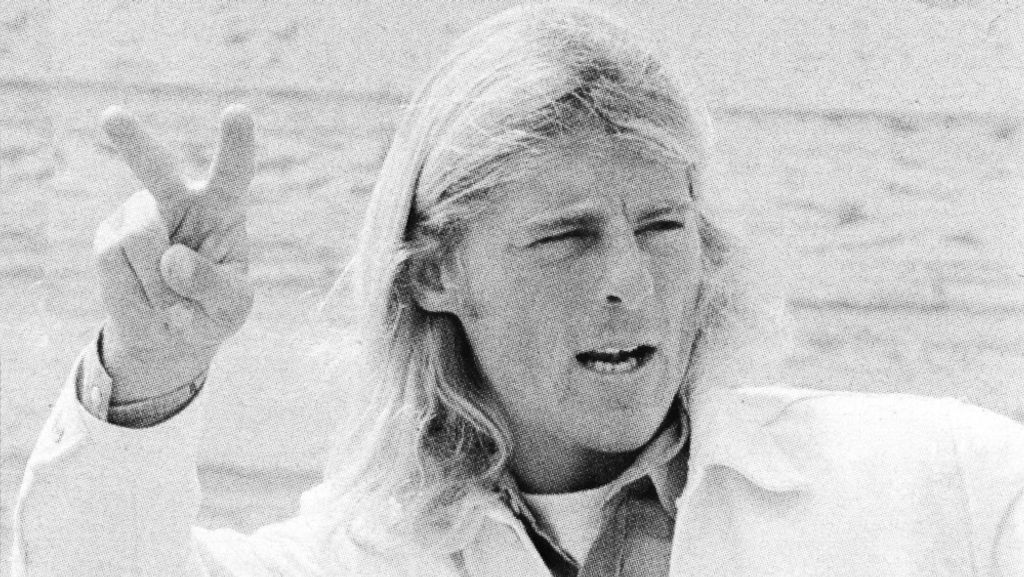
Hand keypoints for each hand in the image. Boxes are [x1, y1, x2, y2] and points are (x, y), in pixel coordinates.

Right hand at [94, 105, 255, 402]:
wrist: (169, 333)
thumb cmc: (212, 310)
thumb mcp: (230, 307)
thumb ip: (212, 286)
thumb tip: (172, 260)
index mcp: (223, 207)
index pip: (234, 171)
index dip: (236, 144)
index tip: (238, 112)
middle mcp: (179, 199)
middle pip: (157, 169)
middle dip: (134, 143)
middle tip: (112, 117)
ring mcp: (139, 214)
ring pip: (141, 241)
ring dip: (159, 287)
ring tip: (172, 304)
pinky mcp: (107, 236)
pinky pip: (116, 264)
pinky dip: (135, 293)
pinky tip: (146, 299)